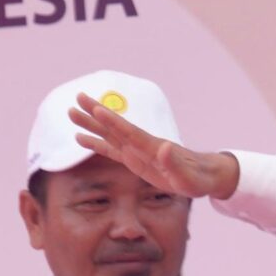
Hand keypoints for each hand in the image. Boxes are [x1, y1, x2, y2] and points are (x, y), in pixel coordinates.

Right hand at [67, 94, 239, 199]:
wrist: (204, 176)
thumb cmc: (197, 178)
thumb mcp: (189, 177)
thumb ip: (175, 163)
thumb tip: (166, 147)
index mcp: (153, 148)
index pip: (129, 131)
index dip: (113, 120)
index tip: (96, 108)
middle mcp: (141, 145)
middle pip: (114, 126)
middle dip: (95, 113)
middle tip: (77, 97)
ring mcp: (136, 151)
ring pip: (109, 135)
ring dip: (90, 124)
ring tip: (71, 112)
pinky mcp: (134, 160)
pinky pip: (111, 150)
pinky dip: (96, 144)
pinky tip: (80, 139)